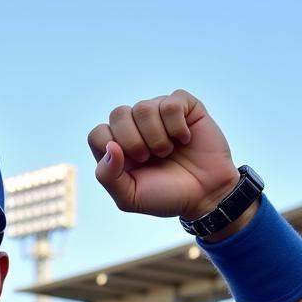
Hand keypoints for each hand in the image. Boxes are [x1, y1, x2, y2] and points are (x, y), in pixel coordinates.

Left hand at [88, 90, 239, 219]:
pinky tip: (185, 139)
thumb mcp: (129, 198)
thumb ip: (108, 177)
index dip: (111, 148)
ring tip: (167, 151)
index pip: (97, 134)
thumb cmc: (165, 196)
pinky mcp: (184, 106)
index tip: (131, 165)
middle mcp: (135, 127)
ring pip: (144, 107)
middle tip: (149, 158)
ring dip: (156, 136)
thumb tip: (110, 146)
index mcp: (117, 148)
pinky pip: (171, 103)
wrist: (203, 195)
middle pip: (118, 114)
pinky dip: (177, 126)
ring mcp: (159, 114)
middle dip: (133, 141)